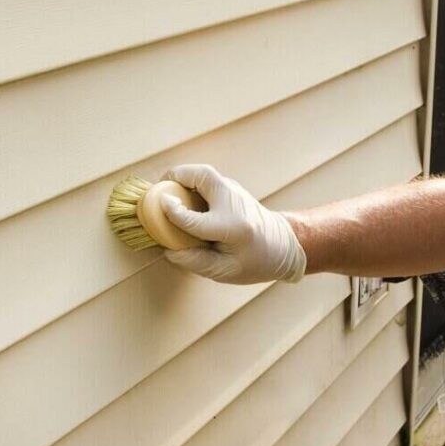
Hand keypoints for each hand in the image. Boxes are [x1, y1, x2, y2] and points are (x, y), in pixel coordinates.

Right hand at [158, 164, 306, 283]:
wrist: (284, 245)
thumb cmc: (256, 262)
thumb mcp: (227, 272)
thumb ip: (197, 262)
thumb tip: (169, 251)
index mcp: (233, 229)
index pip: (196, 220)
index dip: (174, 213)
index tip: (160, 206)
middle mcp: (234, 204)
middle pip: (203, 177)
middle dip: (177, 176)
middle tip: (159, 188)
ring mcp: (235, 191)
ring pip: (205, 173)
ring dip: (182, 176)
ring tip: (166, 189)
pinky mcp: (232, 188)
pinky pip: (206, 178)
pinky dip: (190, 181)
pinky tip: (180, 194)